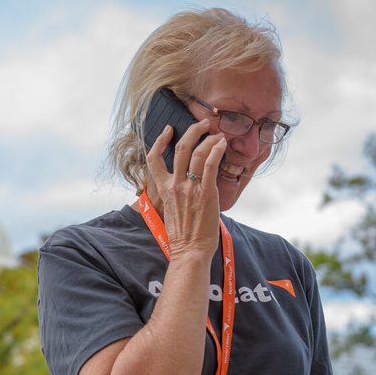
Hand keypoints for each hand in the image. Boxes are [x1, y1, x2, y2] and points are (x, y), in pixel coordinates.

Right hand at [145, 121, 226, 260]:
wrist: (189, 250)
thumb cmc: (182, 235)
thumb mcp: (171, 210)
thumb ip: (175, 194)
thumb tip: (185, 186)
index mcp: (164, 188)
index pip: (153, 158)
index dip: (159, 140)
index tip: (169, 130)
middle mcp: (175, 185)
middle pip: (181, 148)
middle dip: (193, 130)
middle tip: (203, 123)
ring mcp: (190, 188)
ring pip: (197, 153)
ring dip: (209, 139)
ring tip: (218, 135)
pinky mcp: (206, 193)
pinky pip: (210, 166)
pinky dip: (216, 151)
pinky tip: (222, 145)